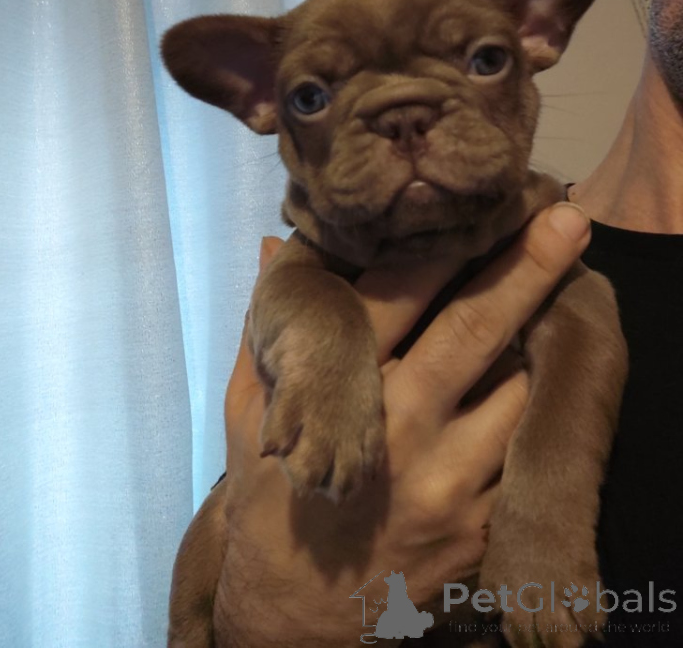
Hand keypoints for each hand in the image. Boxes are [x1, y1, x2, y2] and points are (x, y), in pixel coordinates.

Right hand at [213, 203, 591, 647]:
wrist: (300, 614)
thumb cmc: (271, 501)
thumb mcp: (246, 415)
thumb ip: (266, 329)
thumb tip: (266, 246)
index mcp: (341, 395)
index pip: (396, 296)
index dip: (437, 243)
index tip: (473, 204)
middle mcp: (403, 432)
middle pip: (475, 332)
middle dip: (525, 269)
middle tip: (566, 219)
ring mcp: (452, 484)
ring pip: (517, 388)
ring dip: (529, 342)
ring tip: (540, 305)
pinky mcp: (482, 524)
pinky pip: (521, 449)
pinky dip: (524, 409)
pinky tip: (521, 384)